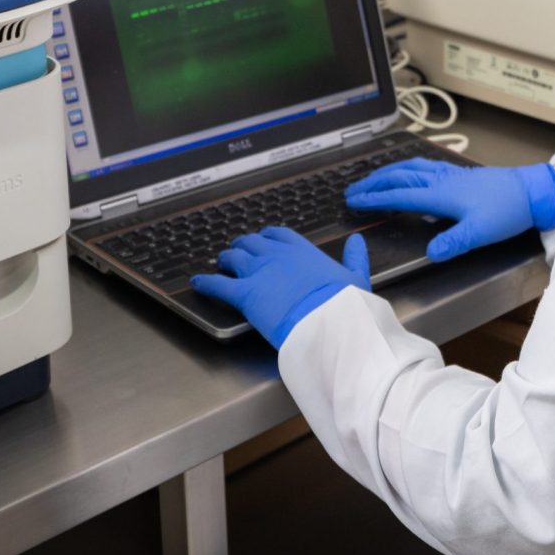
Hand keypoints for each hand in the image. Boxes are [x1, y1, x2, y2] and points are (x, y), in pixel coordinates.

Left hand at [190, 227, 370, 348]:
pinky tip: (196, 282)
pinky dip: (205, 283)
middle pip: (252, 243)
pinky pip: (218, 285)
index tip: (265, 238)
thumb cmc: (344, 302)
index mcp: (302, 250)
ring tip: (220, 261)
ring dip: (225, 258)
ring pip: (233, 258)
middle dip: (244, 245)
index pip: (279, 235)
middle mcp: (277, 255)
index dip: (268, 236)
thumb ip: (354, 257)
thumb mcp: (356, 276)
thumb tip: (357, 240)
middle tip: (238, 250)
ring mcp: (259, 272)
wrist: (327, 320)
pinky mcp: (244, 294)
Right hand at [345, 158, 554, 262]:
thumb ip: (453, 242)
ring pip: (411, 168)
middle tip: (353, 190)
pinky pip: (425, 166)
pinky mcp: (460, 174)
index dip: (374, 199)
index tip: (354, 201)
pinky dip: (408, 168)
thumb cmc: (507, 210)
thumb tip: (430, 254)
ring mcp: (450, 174)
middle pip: (399, 177)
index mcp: (440, 194)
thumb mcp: (480, 232)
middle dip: (373, 183)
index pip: (399, 196)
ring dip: (388, 173)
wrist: (532, 191)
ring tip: (374, 179)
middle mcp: (441, 180)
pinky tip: (411, 174)